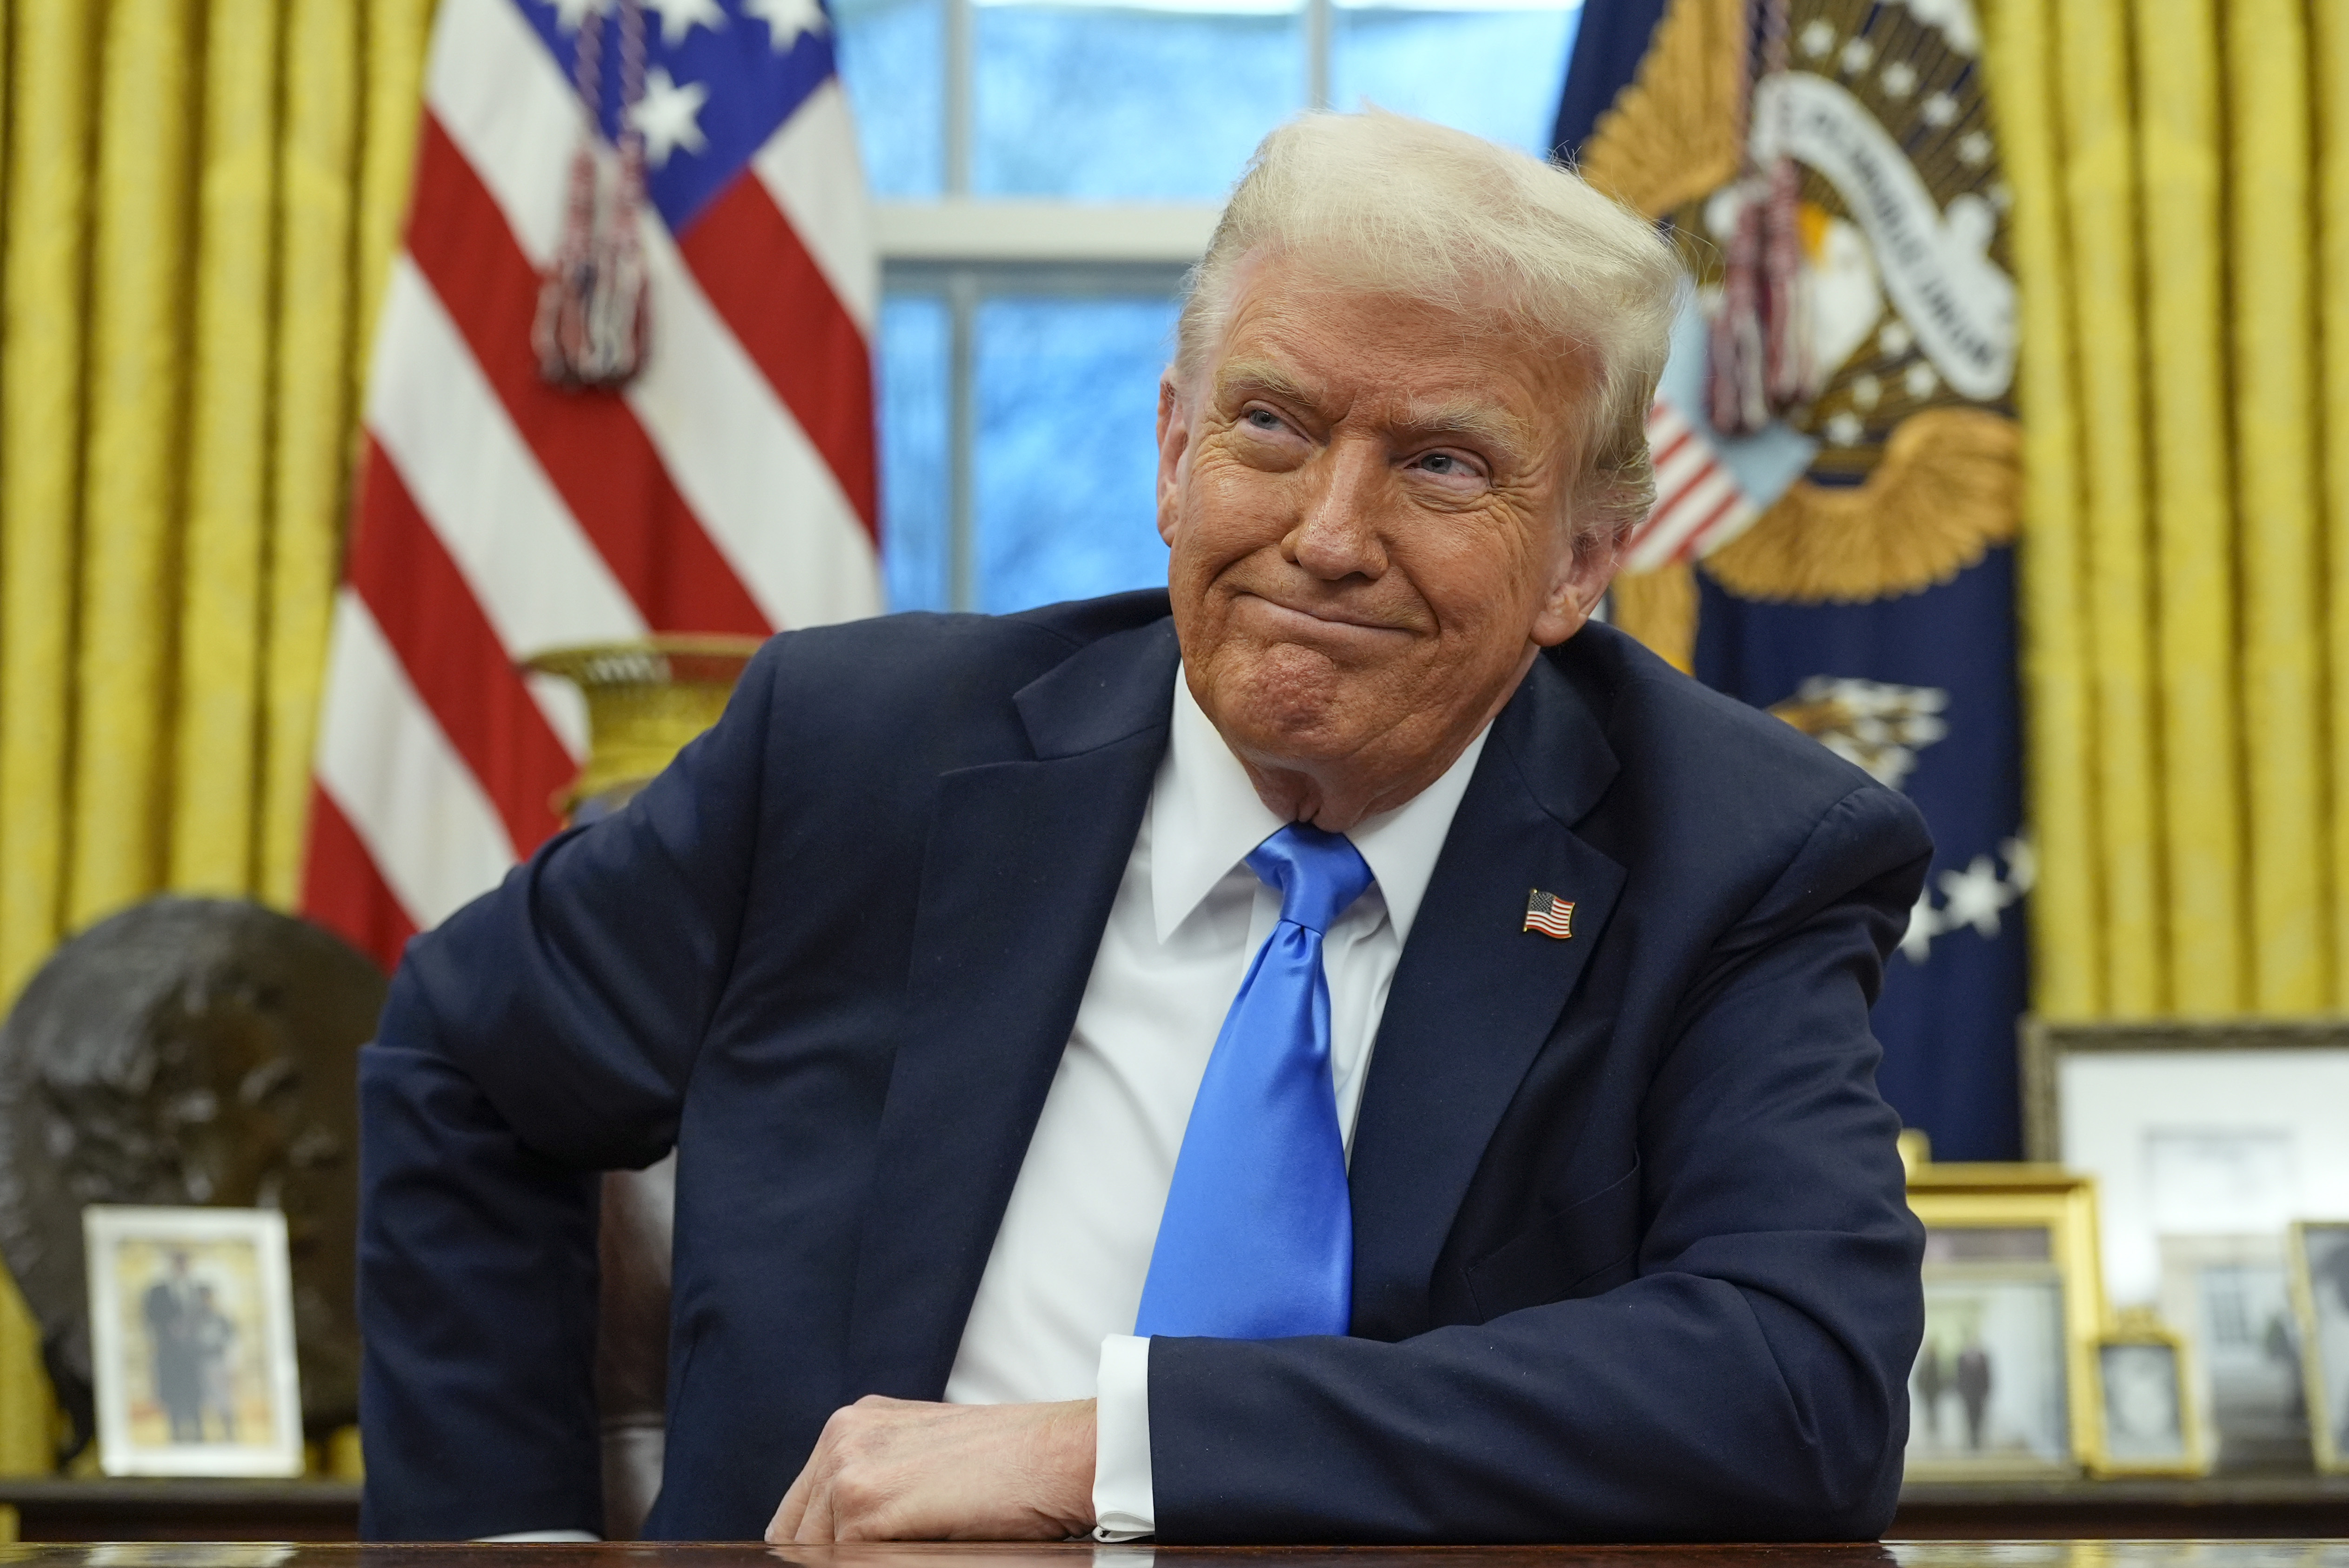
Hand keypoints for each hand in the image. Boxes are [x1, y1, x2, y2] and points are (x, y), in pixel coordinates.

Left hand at [766, 1395, 1096, 1542]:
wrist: (1065, 1454)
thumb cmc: (1015, 1465)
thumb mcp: (928, 1461)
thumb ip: (881, 1486)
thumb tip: (849, 1540)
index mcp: (854, 1425)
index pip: (799, 1513)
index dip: (816, 1550)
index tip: (842, 1560)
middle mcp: (842, 1436)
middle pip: (797, 1535)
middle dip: (831, 1558)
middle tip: (889, 1555)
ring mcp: (849, 1468)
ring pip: (818, 1552)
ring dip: (854, 1562)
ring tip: (910, 1551)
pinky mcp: (866, 1504)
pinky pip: (845, 1562)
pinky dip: (876, 1565)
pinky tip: (917, 1554)